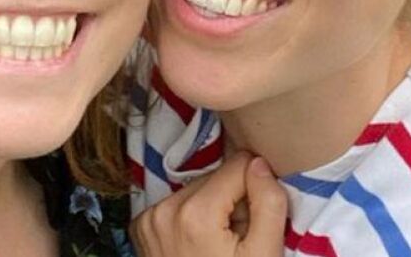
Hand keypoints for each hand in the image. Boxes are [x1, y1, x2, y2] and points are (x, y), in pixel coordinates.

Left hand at [132, 152, 287, 255]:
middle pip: (216, 177)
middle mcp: (165, 208)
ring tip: (218, 246)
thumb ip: (269, 204)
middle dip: (233, 200)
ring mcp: (148, 218)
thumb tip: (260, 163)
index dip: (256, 189)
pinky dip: (191, 217)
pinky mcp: (141, 226)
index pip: (239, 165)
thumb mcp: (263, 254)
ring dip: (213, 208)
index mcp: (195, 213)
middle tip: (237, 239)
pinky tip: (198, 245)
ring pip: (197, 188)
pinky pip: (176, 204)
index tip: (255, 220)